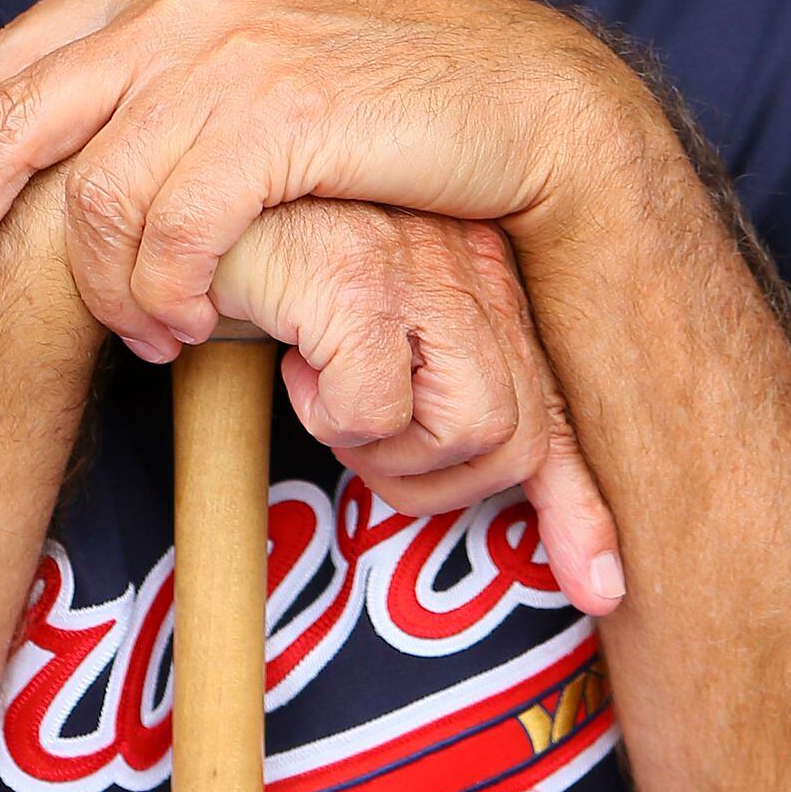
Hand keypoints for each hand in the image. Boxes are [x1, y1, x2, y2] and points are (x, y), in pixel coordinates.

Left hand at [0, 0, 654, 345]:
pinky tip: (190, 325)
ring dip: (101, 288)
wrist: (534, 98)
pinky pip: (169, 232)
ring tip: (143, 335)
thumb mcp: (266, 47)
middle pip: (13, 121)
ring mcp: (226, 52)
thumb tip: (91, 125)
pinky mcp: (276, 117)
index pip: (12, 61)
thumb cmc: (402, 88)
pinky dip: (162, 296)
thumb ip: (178, 64)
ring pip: (90, 196)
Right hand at [211, 198, 623, 613]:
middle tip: (360, 432)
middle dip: (431, 479)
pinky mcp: (358, 281)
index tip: (600, 587)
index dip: (578, 507)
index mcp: (482, 282)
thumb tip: (517, 533)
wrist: (190, 204)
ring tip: (326, 388)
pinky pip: (375, 410)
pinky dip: (324, 411)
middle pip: (515, 438)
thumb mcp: (369, 342)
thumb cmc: (273, 275)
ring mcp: (424, 269)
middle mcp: (472, 268)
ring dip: (382, 446)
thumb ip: (430, 416)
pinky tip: (294, 357)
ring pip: (468, 429)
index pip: (555, 411)